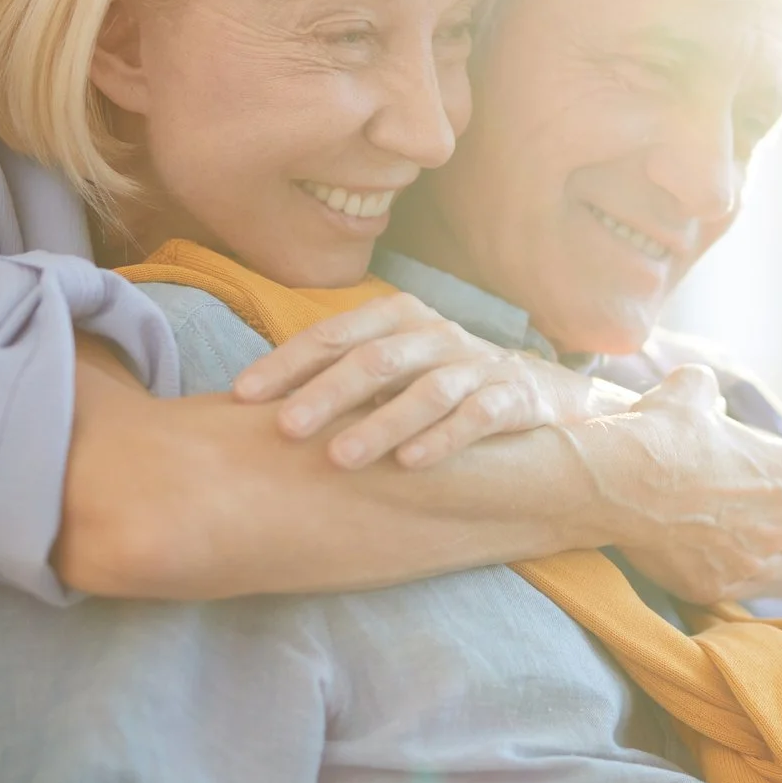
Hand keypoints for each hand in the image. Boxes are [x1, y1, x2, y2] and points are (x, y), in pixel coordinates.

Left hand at [228, 293, 616, 469]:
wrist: (538, 390)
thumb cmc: (440, 380)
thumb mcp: (393, 364)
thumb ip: (339, 371)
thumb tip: (249, 404)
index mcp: (396, 318)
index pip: (334, 335)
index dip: (287, 363)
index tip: (243, 396)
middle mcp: (434, 335)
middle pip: (376, 360)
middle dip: (327, 394)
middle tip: (285, 428)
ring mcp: (475, 365)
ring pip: (425, 391)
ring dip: (380, 425)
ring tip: (339, 458)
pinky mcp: (510, 398)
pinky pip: (475, 417)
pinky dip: (442, 439)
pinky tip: (411, 464)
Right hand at [590, 366, 781, 605]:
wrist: (618, 481)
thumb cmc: (659, 432)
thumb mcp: (689, 390)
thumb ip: (708, 388)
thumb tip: (702, 388)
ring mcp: (756, 559)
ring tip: (778, 555)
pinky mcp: (722, 586)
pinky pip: (755, 592)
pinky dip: (753, 582)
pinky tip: (742, 572)